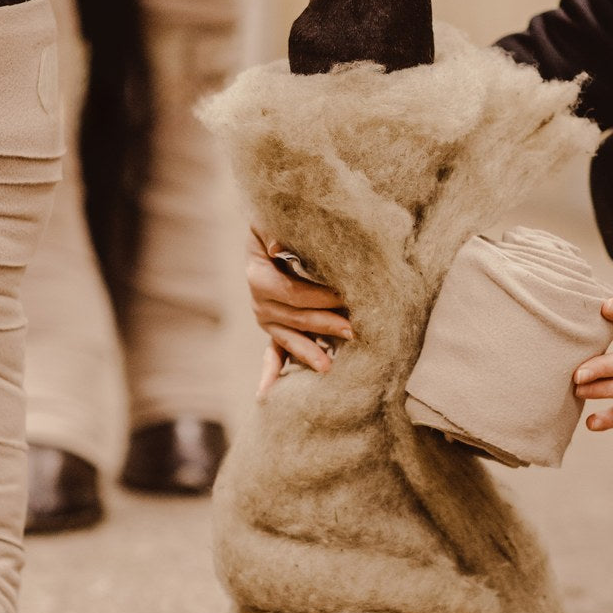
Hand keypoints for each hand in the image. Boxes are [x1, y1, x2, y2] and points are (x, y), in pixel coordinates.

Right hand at [246, 227, 350, 397]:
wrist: (274, 230)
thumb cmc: (281, 221)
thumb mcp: (273, 218)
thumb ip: (274, 228)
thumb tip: (274, 246)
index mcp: (258, 275)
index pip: (291, 292)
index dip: (319, 297)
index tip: (345, 297)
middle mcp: (258, 301)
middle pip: (294, 318)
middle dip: (325, 324)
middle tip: (354, 331)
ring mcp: (265, 319)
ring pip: (288, 339)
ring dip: (308, 352)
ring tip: (328, 366)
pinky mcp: (274, 329)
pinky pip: (273, 355)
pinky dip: (271, 374)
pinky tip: (266, 394)